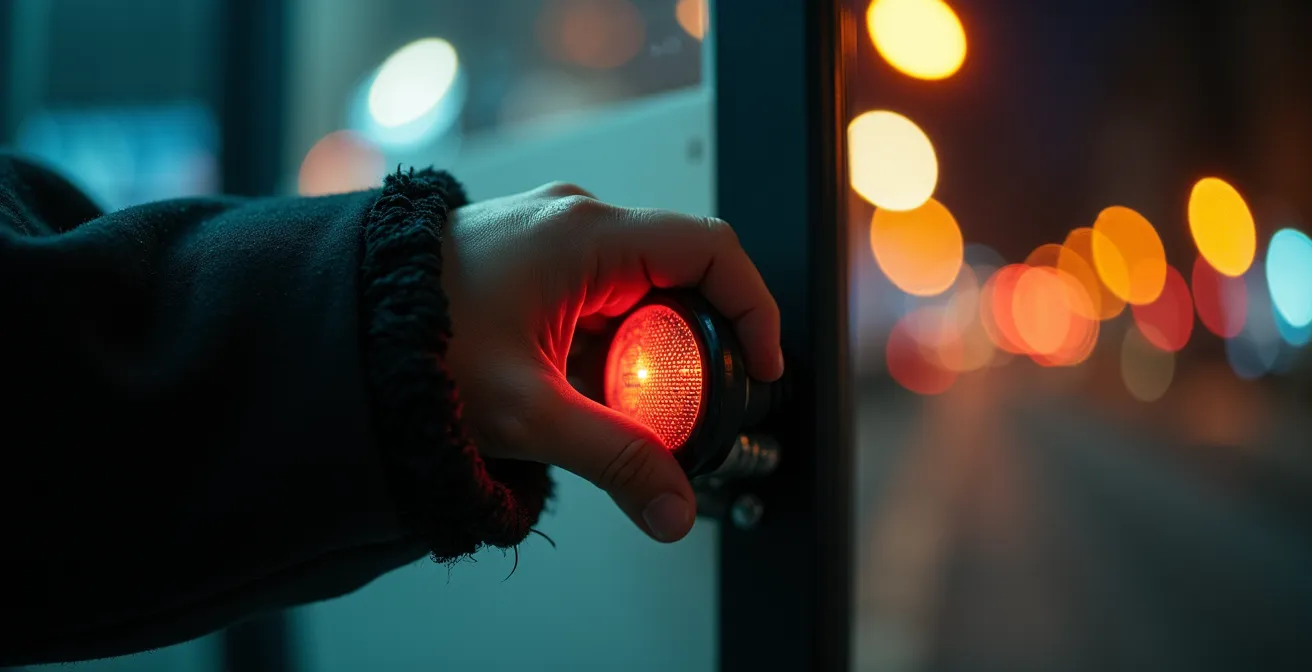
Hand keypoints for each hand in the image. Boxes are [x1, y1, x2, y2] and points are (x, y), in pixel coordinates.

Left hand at [441, 182, 782, 542]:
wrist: (337, 330)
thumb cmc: (411, 345)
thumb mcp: (528, 412)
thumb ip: (615, 460)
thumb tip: (673, 506)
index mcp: (586, 236)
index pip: (712, 251)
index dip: (753, 307)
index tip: (762, 363)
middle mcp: (574, 224)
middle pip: (679, 276)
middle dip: (692, 348)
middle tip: (678, 407)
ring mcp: (552, 239)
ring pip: (638, 293)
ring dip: (644, 354)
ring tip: (613, 407)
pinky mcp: (533, 263)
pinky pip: (600, 300)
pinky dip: (609, 349)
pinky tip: (580, 390)